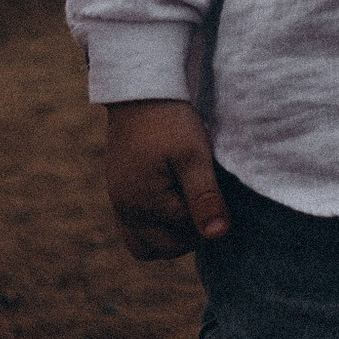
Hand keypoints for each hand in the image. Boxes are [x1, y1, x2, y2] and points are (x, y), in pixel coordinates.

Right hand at [102, 100, 230, 260]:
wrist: (139, 90)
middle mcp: (126, 210)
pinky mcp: (118, 193)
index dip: (208, 217)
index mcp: (144, 203)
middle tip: (207, 200)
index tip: (220, 192)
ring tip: (189, 206)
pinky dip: (153, 228)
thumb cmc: (169, 121)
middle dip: (189, 233)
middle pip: (164, 248)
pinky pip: (132, 229)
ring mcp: (119, 203)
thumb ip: (205, 197)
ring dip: (169, 237)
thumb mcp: (193, 155)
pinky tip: (172, 202)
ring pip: (144, 246)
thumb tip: (217, 235)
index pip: (186, 234)